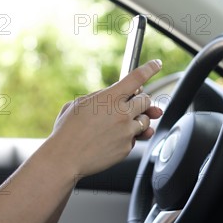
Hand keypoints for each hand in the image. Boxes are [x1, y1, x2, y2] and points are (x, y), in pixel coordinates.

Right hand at [50, 60, 162, 178]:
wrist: (65, 158)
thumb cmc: (67, 130)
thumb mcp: (79, 104)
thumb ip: (100, 96)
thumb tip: (113, 93)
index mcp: (109, 98)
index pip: (136, 78)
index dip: (150, 68)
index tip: (156, 64)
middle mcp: (122, 114)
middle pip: (146, 100)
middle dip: (139, 100)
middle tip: (128, 104)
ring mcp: (126, 132)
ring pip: (145, 120)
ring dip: (136, 119)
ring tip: (117, 124)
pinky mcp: (127, 148)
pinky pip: (134, 138)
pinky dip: (127, 137)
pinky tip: (110, 138)